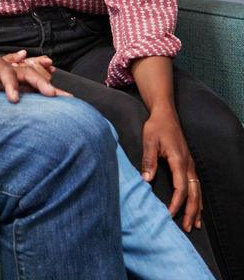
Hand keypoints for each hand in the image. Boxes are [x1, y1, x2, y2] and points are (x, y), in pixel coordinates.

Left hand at [0, 50, 60, 102]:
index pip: (5, 72)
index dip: (11, 85)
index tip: (13, 99)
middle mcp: (4, 68)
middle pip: (26, 73)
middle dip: (40, 83)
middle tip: (54, 95)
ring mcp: (9, 77)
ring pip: (31, 80)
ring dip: (48, 88)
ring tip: (67, 98)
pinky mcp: (9, 86)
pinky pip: (28, 88)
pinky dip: (42, 90)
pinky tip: (57, 97)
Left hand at [141, 108, 201, 230]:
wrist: (165, 115)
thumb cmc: (155, 127)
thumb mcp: (148, 141)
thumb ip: (148, 160)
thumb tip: (146, 180)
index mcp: (179, 160)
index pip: (181, 187)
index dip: (177, 203)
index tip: (169, 215)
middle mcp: (188, 165)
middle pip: (194, 193)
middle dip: (191, 212)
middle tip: (187, 228)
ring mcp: (190, 165)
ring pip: (198, 191)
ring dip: (196, 208)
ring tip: (194, 225)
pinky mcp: (187, 164)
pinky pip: (196, 186)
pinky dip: (197, 199)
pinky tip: (195, 208)